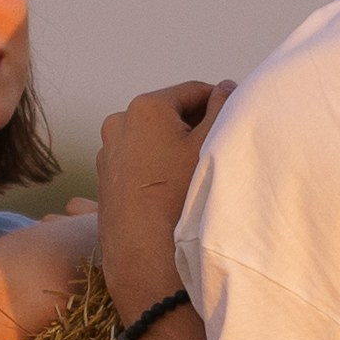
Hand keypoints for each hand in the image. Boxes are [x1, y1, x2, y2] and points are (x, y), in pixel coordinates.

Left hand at [95, 81, 232, 317]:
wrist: (143, 252)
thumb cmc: (179, 194)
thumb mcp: (209, 143)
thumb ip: (223, 106)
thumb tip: (226, 87)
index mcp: (146, 107)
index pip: (193, 91)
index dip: (218, 102)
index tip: (234, 120)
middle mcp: (119, 122)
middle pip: (170, 114)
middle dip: (194, 126)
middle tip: (217, 148)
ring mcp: (108, 151)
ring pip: (152, 138)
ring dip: (174, 146)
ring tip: (195, 171)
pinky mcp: (105, 178)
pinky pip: (138, 161)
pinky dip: (156, 165)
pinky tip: (173, 187)